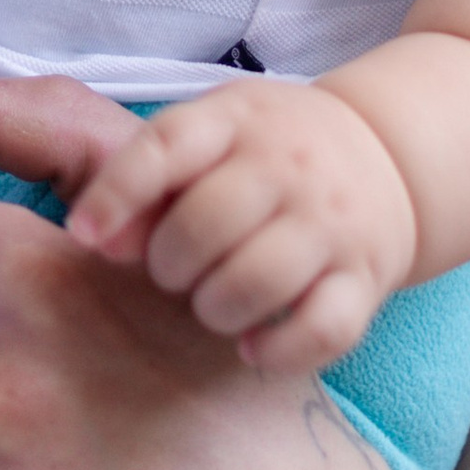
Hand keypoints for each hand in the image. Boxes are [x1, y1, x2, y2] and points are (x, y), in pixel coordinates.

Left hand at [65, 77, 417, 374]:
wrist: (388, 153)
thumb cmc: (270, 150)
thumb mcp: (211, 137)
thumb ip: (148, 179)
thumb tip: (92, 238)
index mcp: (236, 120)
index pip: (167, 146)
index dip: (116, 193)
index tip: (82, 234)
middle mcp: (288, 166)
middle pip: (207, 222)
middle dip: (170, 263)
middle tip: (173, 271)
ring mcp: (332, 222)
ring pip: (259, 280)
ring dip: (215, 308)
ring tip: (210, 304)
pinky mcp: (366, 277)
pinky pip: (322, 329)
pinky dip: (277, 349)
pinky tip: (252, 344)